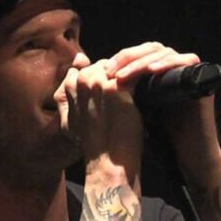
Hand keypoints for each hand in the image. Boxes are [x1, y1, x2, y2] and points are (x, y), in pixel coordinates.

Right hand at [53, 55, 142, 182]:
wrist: (107, 162)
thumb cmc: (93, 141)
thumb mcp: (69, 118)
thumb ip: (69, 89)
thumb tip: (79, 59)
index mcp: (69, 85)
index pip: (91, 68)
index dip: (104, 80)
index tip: (112, 95)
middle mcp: (82, 80)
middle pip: (106, 65)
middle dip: (118, 76)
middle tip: (128, 96)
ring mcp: (99, 83)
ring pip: (121, 67)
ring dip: (132, 77)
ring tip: (139, 93)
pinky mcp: (117, 88)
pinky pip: (135, 74)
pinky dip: (144, 80)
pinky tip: (151, 90)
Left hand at [106, 42, 220, 184]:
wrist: (187, 155)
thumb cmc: (158, 137)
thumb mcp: (132, 110)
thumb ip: (120, 92)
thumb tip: (93, 76)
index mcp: (158, 73)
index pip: (139, 53)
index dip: (121, 58)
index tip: (103, 70)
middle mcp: (173, 68)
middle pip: (150, 48)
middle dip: (128, 57)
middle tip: (111, 71)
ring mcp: (188, 71)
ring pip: (164, 52)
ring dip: (142, 62)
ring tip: (124, 76)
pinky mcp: (201, 76)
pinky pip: (186, 60)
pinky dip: (167, 63)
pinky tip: (152, 71)